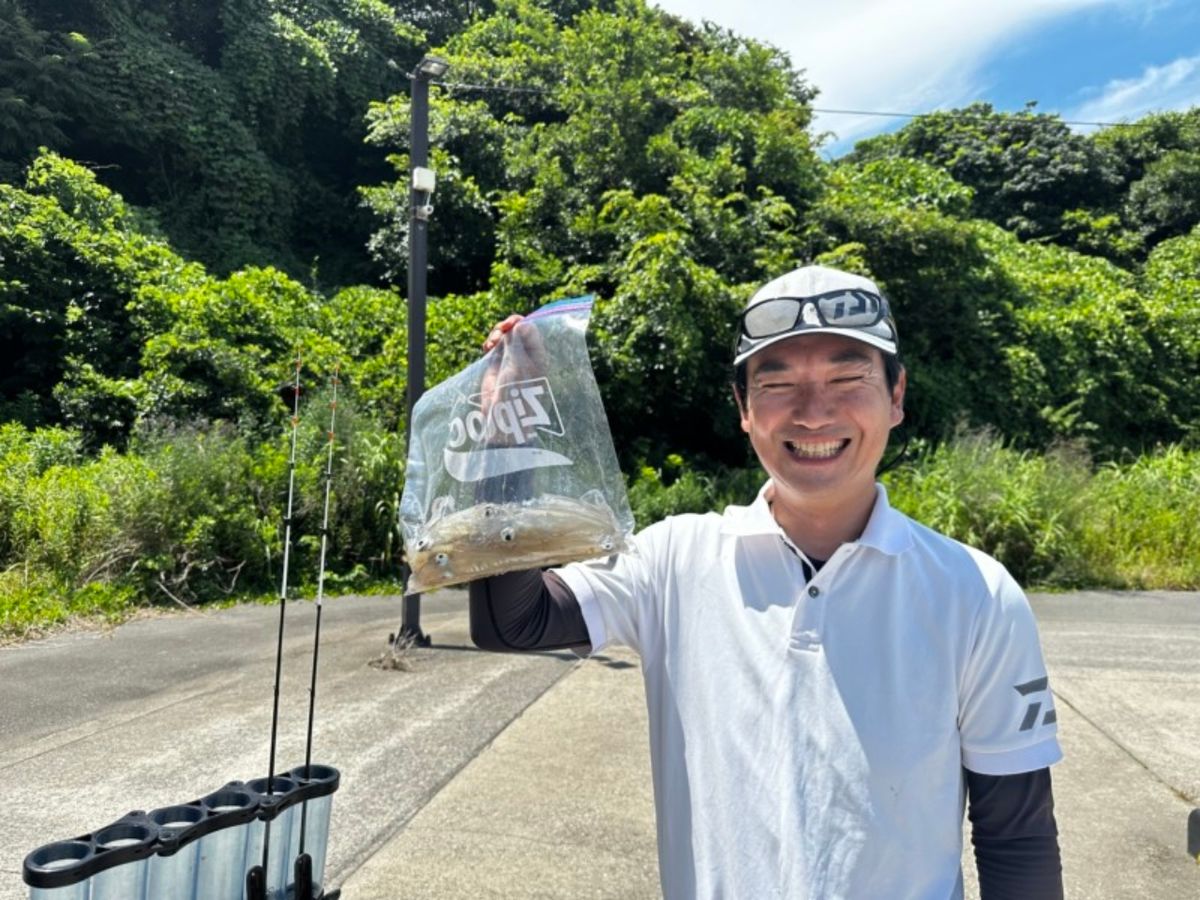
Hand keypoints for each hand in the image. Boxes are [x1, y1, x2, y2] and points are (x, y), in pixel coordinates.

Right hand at [479, 315, 549, 440]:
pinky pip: (494, 346)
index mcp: (537, 355)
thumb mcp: (518, 366)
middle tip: (498, 332)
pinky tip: (486, 348)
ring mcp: (511, 359)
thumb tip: (522, 324)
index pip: (531, 330)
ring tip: (490, 344)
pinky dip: (490, 343)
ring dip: (496, 334)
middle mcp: (525, 355)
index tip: (509, 325)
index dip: (519, 323)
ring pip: (504, 336)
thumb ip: (519, 344)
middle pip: (516, 330)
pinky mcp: (497, 364)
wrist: (501, 416)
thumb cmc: (515, 393)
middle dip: (506, 327)